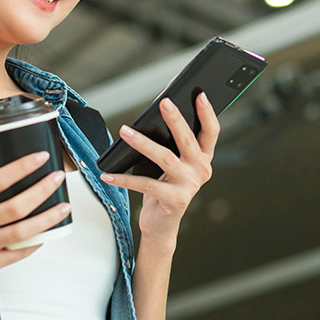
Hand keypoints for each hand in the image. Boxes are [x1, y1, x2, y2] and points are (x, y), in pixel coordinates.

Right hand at [0, 151, 71, 290]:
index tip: (41, 157)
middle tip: (58, 178)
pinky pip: (18, 253)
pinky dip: (35, 242)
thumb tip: (3, 173)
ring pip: (23, 231)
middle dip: (43, 189)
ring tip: (64, 207)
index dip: (22, 167)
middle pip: (16, 206)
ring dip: (48, 218)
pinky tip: (47, 233)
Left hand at [101, 92, 217, 243]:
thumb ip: (171, 146)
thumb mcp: (171, 165)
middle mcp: (201, 170)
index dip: (208, 113)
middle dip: (176, 119)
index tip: (199, 94)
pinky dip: (124, 179)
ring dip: (142, 143)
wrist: (162, 224)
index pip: (211, 132)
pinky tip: (108, 174)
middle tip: (164, 102)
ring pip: (164, 158)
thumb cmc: (165, 189)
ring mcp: (189, 185)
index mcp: (203, 158)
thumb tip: (151, 120)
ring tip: (125, 131)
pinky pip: (145, 184)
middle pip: (188, 140)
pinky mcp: (175, 200)